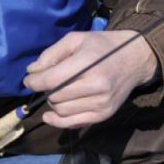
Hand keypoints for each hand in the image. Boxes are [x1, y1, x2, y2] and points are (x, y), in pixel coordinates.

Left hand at [22, 31, 157, 129]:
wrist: (135, 58)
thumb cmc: (102, 46)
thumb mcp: (75, 39)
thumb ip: (51, 54)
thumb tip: (32, 72)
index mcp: (87, 63)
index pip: (51, 80)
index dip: (34, 81)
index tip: (28, 80)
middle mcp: (96, 86)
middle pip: (55, 96)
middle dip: (45, 90)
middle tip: (47, 81)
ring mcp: (101, 103)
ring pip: (62, 111)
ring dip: (53, 102)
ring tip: (57, 91)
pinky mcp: (104, 114)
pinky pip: (74, 123)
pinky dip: (59, 121)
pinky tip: (50, 115)